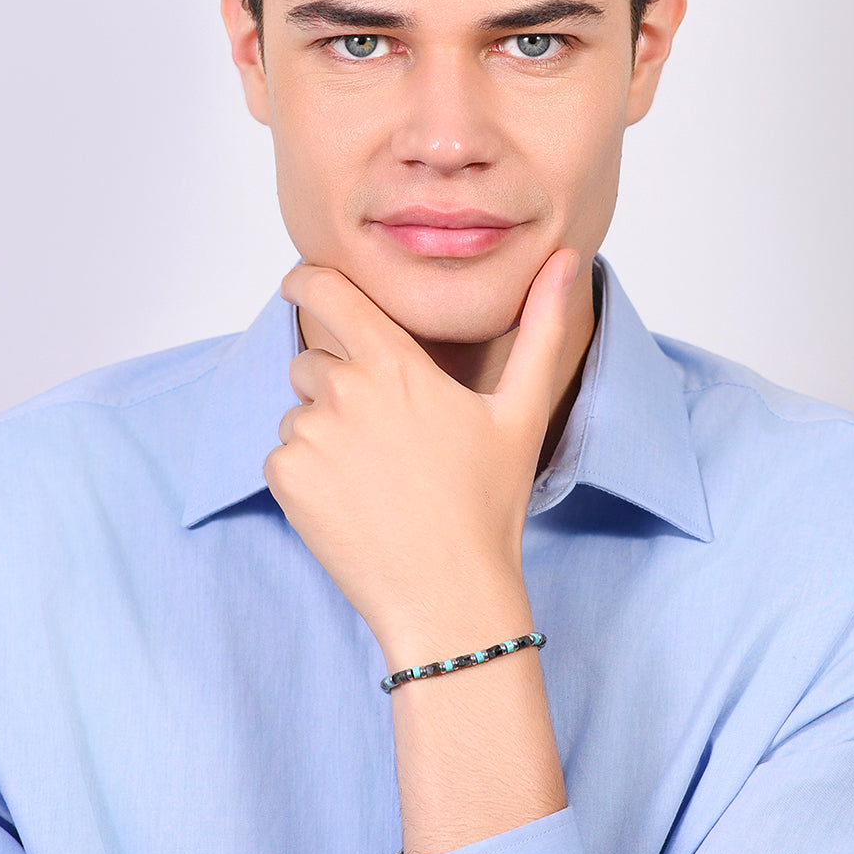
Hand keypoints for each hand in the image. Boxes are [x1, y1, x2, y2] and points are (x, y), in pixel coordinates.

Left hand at [265, 249, 580, 664]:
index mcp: (393, 364)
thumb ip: (542, 327)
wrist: (447, 593)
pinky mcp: (286, 480)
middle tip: (384, 434)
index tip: (301, 284)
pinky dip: (308, 474)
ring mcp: (308, 436)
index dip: (307, 280)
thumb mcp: (522, 411)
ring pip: (298, 414)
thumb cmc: (487, 503)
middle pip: (311, 360)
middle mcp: (342, 391)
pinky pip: (283, 457)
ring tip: (376, 477)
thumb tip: (569, 261)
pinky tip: (352, 502)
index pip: (327, 292)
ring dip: (324, 433)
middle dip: (336, 383)